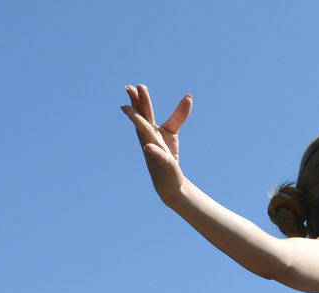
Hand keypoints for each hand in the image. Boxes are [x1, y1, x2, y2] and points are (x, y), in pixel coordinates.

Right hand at [121, 83, 191, 201]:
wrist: (169, 179)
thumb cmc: (167, 153)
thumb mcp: (172, 131)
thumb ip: (178, 115)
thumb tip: (189, 97)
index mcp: (148, 129)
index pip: (143, 112)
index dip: (138, 100)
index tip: (132, 87)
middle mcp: (147, 138)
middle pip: (143, 118)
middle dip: (138, 104)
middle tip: (132, 87)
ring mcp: (153, 149)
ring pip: (145, 134)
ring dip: (138, 122)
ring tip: (129, 111)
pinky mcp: (163, 161)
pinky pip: (158, 155)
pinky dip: (153, 150)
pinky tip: (149, 147)